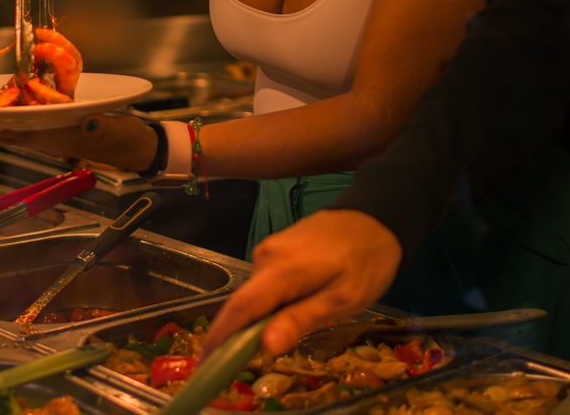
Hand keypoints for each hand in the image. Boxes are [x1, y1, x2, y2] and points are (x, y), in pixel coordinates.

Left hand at [0, 113, 157, 173]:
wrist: (136, 146)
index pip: (16, 132)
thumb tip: (88, 122)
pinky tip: (8, 93)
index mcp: (56, 139)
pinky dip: (15, 105)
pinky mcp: (57, 122)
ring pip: (14, 124)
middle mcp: (48, 136)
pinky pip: (28, 115)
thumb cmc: (124, 140)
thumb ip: (102, 128)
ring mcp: (50, 131)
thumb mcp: (116, 132)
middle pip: (7, 129)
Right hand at [200, 209, 402, 358]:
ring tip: (278, 335)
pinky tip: (287, 310)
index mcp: (281, 270)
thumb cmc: (366, 261)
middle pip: (244, 302)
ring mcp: (269, 249)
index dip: (219, 335)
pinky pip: (264, 282)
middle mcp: (265, 257)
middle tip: (243, 363)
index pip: (240, 307)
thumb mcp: (343, 299)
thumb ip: (301, 319)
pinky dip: (268, 302)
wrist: (375, 216)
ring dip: (259, 317)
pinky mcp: (276, 248)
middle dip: (238, 333)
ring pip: (255, 293)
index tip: (205, 361)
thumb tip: (265, 347)